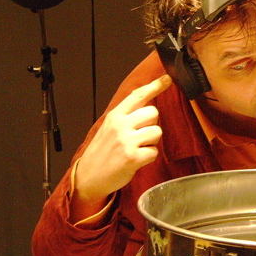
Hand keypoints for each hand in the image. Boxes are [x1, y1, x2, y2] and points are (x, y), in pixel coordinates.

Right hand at [70, 74, 171, 221]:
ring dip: (151, 141)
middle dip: (152, 124)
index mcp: (115, 116)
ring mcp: (126, 141)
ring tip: (137, 148)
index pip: (138, 96)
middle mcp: (120, 125)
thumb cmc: (102, 151)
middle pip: (153, 113)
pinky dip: (149, 156)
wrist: (88, 177)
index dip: (154, 86)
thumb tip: (149, 105)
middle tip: (139, 136)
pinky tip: (136, 159)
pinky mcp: (133, 157)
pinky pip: (154, 151)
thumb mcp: (109, 127)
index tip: (167, 79)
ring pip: (157, 131)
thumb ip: (127, 116)